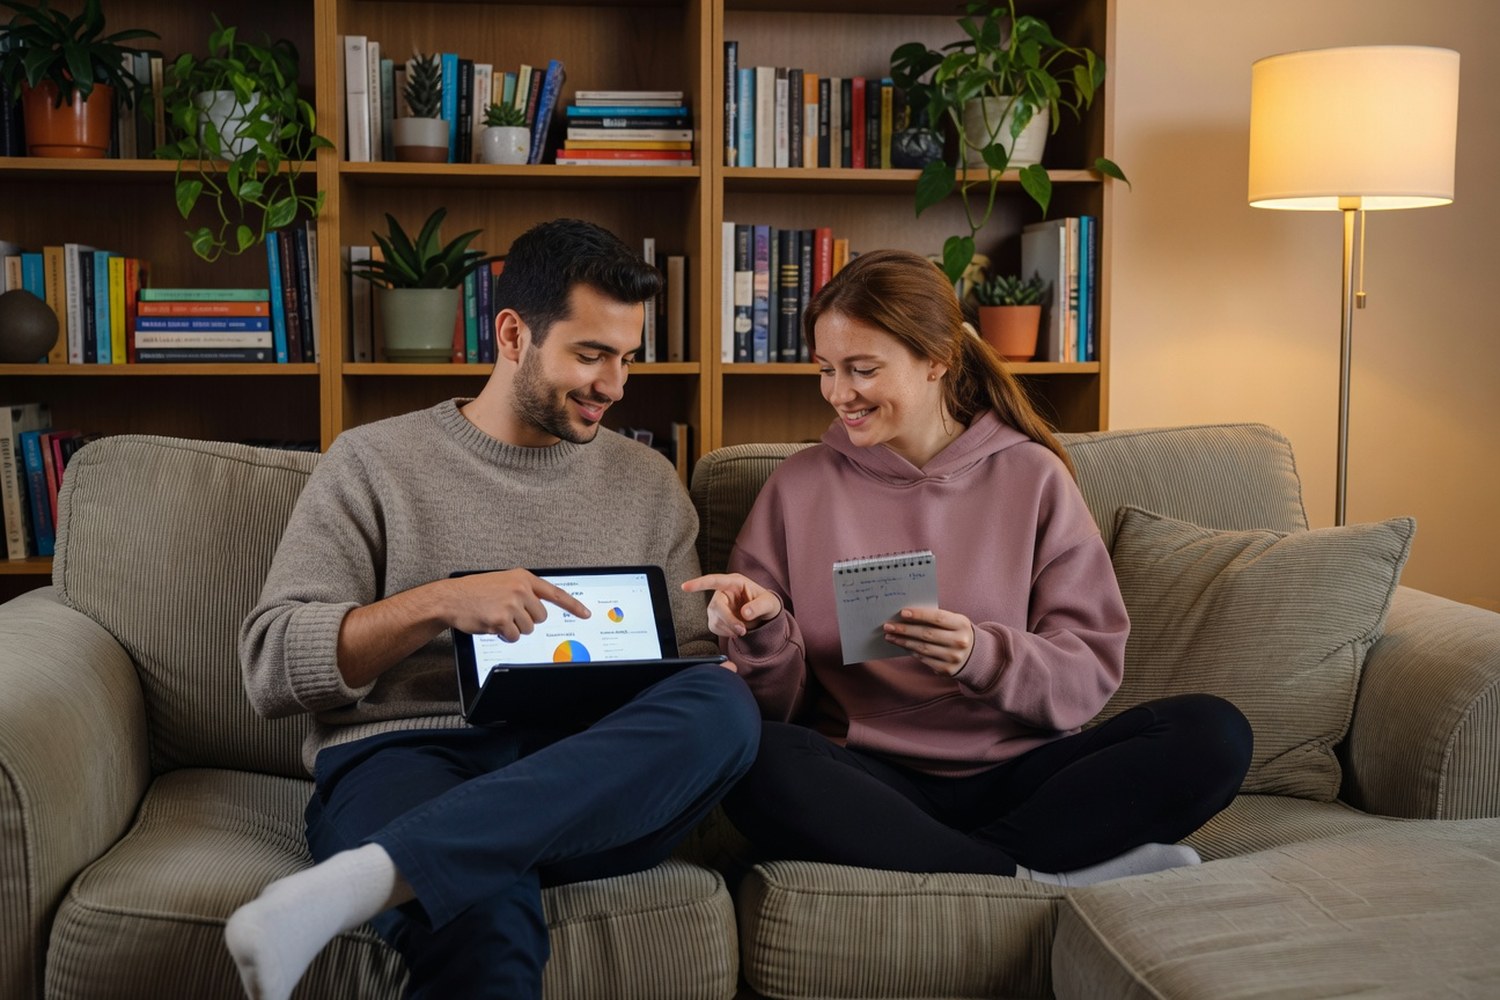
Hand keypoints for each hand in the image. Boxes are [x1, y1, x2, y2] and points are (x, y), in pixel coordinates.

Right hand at [444, 569, 591, 641]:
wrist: (451, 597)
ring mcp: (511, 604)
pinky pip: (514, 637)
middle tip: (508, 614)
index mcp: (523, 578)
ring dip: (514, 628)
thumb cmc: (476, 592)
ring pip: (528, 629)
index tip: (586, 614)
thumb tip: (541, 610)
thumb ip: (524, 591)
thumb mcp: (503, 582)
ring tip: (496, 616)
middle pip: (541, 617)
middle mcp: (520, 589)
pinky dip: (504, 635)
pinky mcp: (502, 619)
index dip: (573, 605)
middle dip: (526, 620)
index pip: (555, 593)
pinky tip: (491, 624)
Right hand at [681, 573, 783, 637]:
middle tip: (743, 631)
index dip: (699, 583)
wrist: (764, 616)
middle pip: (716, 606)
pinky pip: (714, 627)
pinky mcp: (715, 618)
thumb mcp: (769, 604)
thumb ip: (759, 607)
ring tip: (744, 629)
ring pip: (714, 619)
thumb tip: (745, 613)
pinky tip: (736, 630)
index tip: (684, 587)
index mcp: (734, 582)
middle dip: (728, 620)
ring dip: (729, 628)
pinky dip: (726, 632)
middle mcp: (722, 592)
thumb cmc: (767, 604)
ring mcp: (717, 605)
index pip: (714, 580)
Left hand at [883, 607, 974, 675]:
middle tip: (888, 626)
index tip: (902, 613)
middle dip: (905, 630)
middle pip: (927, 634)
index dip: (919, 615)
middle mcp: (959, 642)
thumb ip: (935, 618)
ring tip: (890, 636)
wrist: (976, 655)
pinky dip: (911, 651)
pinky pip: (924, 659)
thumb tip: (906, 616)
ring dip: (903, 642)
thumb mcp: (954, 621)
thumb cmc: (957, 632)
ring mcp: (953, 658)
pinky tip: (902, 645)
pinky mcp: (947, 670)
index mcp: (962, 625)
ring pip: (923, 648)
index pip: (938, 618)